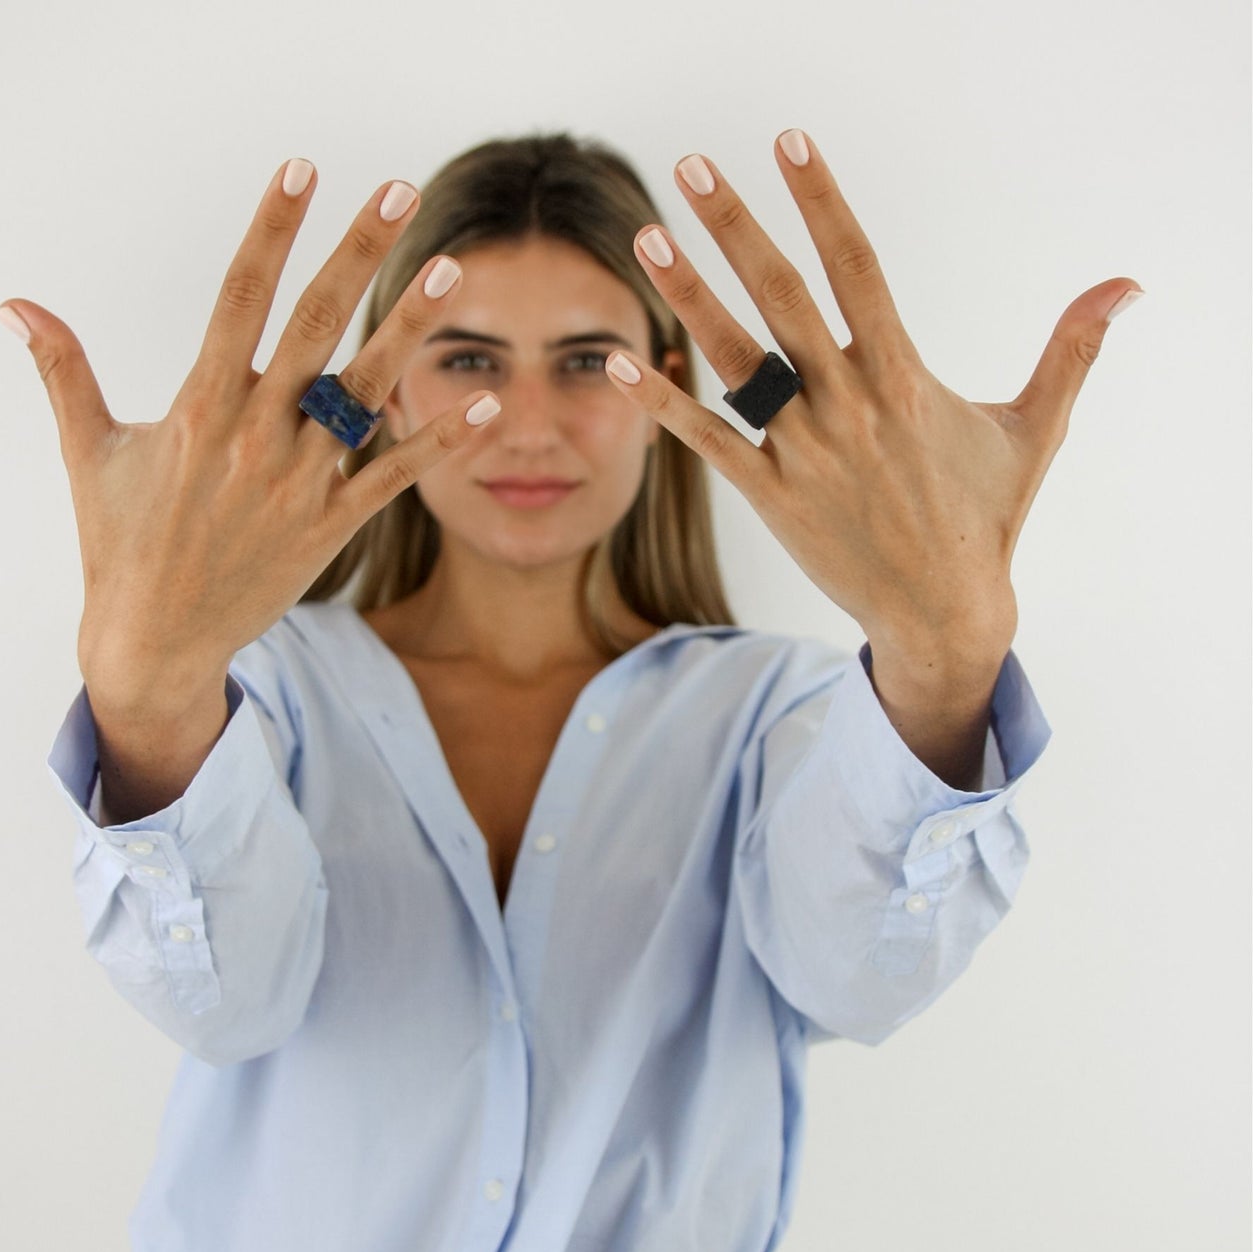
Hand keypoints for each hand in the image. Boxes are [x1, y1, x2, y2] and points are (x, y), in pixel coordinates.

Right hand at [0, 161, 499, 710]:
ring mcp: (297, 485)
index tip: (301, 169)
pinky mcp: (329, 529)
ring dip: (408, 331)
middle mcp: (254, 439)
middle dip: (359, 254)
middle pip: (315, 328)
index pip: (239, 299)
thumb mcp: (87, 452)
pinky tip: (485, 402)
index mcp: (198, 411)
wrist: (156, 643)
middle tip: (400, 191)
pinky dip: (440, 442)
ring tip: (450, 271)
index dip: (272, 232)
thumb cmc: (119, 543)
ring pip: (364, 395)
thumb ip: (64, 371)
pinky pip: (393, 477)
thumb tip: (13, 306)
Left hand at [604, 130, 1142, 671]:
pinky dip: (664, 404)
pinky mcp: (773, 497)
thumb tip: (1126, 286)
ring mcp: (806, 451)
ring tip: (648, 238)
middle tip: (695, 167)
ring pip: (737, 361)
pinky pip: (709, 443)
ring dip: (689, 297)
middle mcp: (849, 405)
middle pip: (784, 297)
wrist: (942, 613)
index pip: (859, 268)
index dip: (824, 201)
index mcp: (904, 377)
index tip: (790, 144)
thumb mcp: (1036, 430)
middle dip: (738, 228)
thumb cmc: (985, 519)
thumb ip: (1070, 352)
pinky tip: (619, 365)